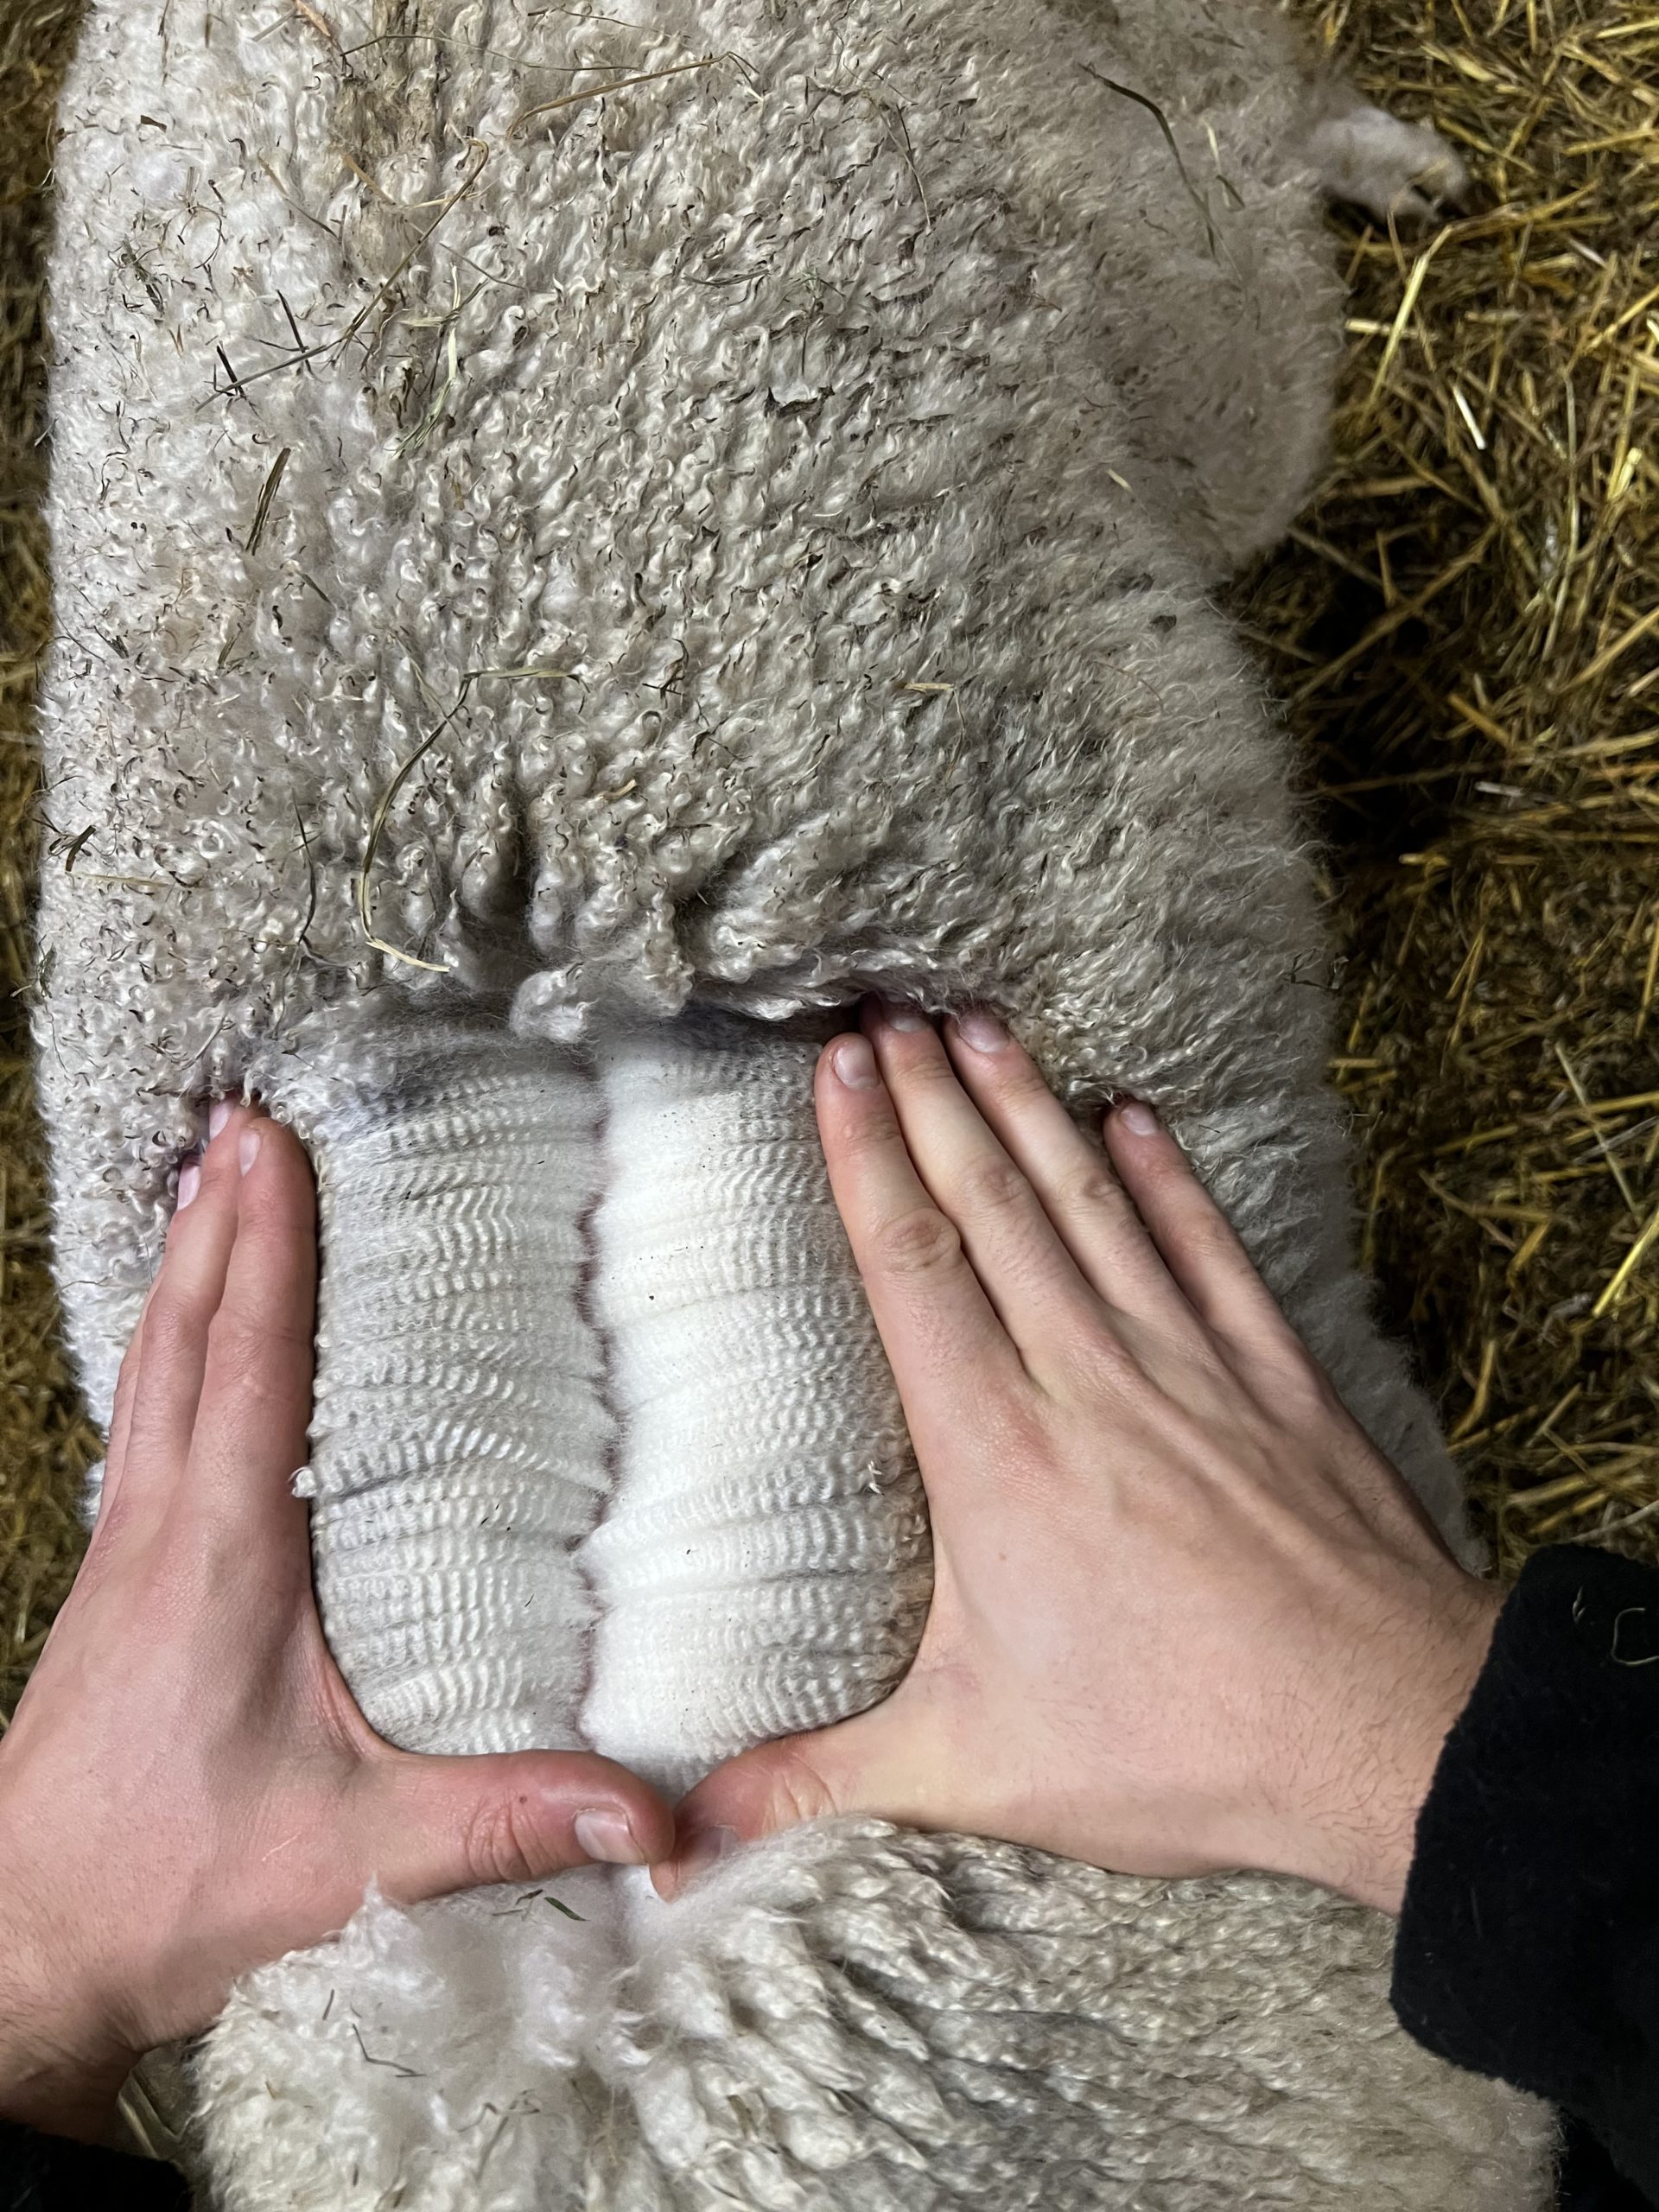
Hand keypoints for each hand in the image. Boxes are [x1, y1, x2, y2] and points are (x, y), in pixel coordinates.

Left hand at [0, 1103, 672, 2142]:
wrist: (21, 1948)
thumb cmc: (166, 1888)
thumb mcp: (349, 1856)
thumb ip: (501, 1819)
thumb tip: (646, 1811)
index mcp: (219, 1560)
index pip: (249, 1368)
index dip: (268, 1250)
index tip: (275, 1149)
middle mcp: (158, 1533)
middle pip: (186, 1340)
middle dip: (219, 1225)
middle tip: (244, 1125)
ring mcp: (122, 1556)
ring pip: (148, 1376)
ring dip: (182, 1275)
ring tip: (205, 1191)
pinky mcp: (113, 1590)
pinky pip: (138, 1427)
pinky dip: (163, 1352)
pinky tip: (181, 1348)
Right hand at [658, 1002, 1499, 1912]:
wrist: (1388, 1734)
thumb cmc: (1180, 1747)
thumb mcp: (976, 1773)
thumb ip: (821, 1782)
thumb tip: (681, 1837)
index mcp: (998, 1454)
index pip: (915, 1266)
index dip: (867, 1157)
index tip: (837, 1070)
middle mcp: (1087, 1380)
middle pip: (993, 1206)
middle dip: (931, 1102)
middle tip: (887, 1014)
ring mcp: (1190, 1366)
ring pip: (1093, 1205)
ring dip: (1034, 1109)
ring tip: (982, 1028)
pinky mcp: (1276, 1378)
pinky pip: (1210, 1248)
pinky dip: (1169, 1177)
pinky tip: (1138, 1116)